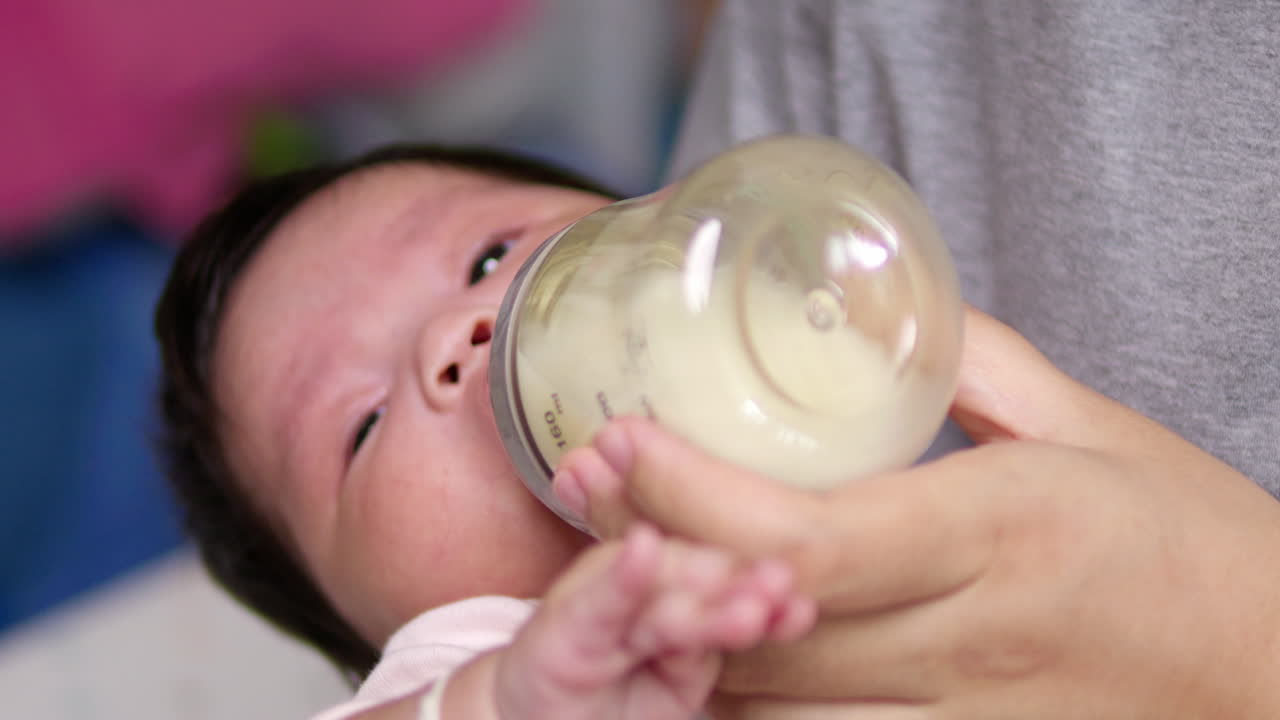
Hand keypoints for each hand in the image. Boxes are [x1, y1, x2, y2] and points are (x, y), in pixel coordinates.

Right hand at [493, 523, 814, 719]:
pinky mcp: (567, 618)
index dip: (764, 592)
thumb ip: (705, 652)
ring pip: (660, 590)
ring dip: (698, 587)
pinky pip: (600, 597)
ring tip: (741, 604)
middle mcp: (648, 583)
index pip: (730, 586)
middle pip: (701, 578)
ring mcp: (608, 596)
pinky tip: (644, 551)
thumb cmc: (614, 698)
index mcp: (682, 595)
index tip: (800, 608)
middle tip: (779, 590)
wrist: (536, 718)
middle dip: (740, 586)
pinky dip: (622, 576)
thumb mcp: (675, 686)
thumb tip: (759, 614)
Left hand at [554, 308, 1279, 717]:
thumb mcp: (1100, 427)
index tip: (621, 441)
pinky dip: (747, 714)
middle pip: (763, 628)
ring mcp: (966, 719)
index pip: (810, 534)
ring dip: (682, 651)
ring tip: (620, 579)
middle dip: (648, 565)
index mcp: (1006, 529)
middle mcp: (974, 637)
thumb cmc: (1201, 546)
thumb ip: (981, 366)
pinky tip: (702, 662)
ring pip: (774, 715)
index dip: (691, 494)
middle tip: (586, 498)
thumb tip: (887, 319)